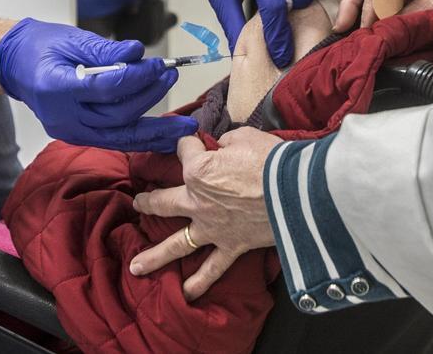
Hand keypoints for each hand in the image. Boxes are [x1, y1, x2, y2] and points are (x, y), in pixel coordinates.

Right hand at [0, 19, 196, 151]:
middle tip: (170, 76)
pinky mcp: (79, 137)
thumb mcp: (71, 39)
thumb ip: (105, 51)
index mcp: (56, 88)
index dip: (137, 77)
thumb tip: (137, 53)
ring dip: (155, 131)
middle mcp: (63, 117)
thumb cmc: (41, 48)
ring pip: (119, 136)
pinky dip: (142, 140)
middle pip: (116, 115)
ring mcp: (70, 131)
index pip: (105, 88)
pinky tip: (165, 138)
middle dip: (149, 96)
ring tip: (184, 126)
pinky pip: (115, 141)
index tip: (160, 65)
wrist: (16, 66)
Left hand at [130, 128, 281, 299]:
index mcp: (199, 171)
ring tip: (136, 267)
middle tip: (138, 203)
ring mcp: (212, 228)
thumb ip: (227, 143)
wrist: (297, 191)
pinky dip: (199, 282)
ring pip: (176, 243)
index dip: (189, 143)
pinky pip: (212, 268)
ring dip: (155, 256)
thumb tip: (225, 147)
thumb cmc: (271, 160)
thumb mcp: (245, 137)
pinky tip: (185, 294)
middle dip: (148, 201)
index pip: (186, 151)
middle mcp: (198, 201)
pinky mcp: (232, 246)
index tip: (195, 140)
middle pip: (164, 201)